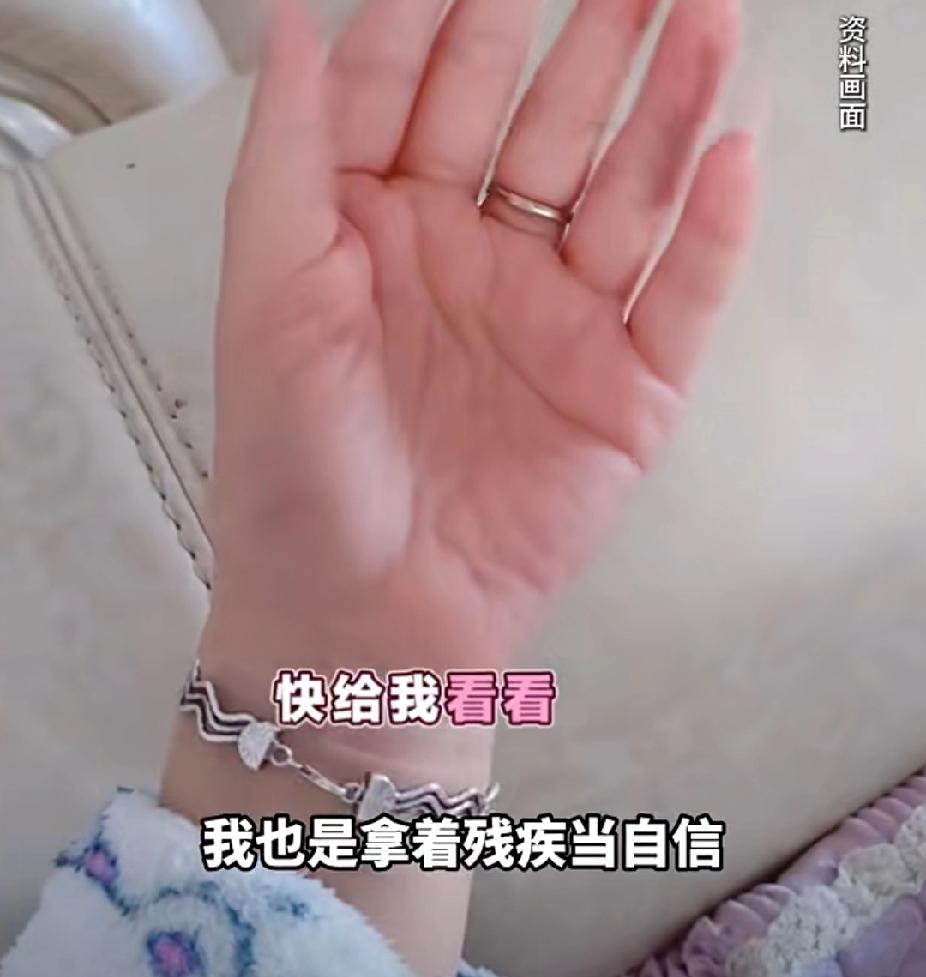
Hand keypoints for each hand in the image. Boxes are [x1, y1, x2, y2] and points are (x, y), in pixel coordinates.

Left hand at [204, 0, 757, 691]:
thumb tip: (287, 12)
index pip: (423, 89)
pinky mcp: (625, 389)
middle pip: (539, 119)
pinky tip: (730, 157)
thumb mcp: (270, 297)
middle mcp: (476, 259)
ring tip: (703, 19)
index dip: (449, 10)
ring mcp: (558, 320)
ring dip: (668, 108)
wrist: (362, 616)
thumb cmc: (296, 465)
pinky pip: (681, 296)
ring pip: (625, 191)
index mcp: (383, 230)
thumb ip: (289, 153)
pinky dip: (711, 233)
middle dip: (583, 34)